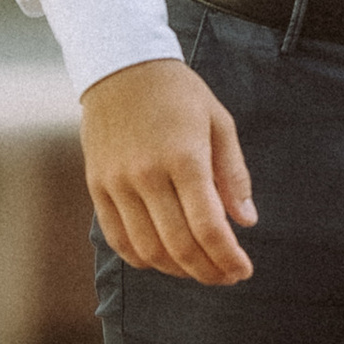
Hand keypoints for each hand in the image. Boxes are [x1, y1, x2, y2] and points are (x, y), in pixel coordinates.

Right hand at [81, 56, 256, 284]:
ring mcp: (117, 183)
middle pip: (179, 245)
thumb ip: (233, 174)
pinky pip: (118, 238)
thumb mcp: (219, 122)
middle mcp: (146, 175)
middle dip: (208, 271)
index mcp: (184, 157)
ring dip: (178, 269)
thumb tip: (247, 221)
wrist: (120, 66)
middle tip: (227, 277)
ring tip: (200, 269)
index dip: (228, 257)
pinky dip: (143, 258)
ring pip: (148, 249)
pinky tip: (164, 259)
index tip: (244, 270)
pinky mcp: (97, 187)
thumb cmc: (178, 93)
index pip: (208, 226)